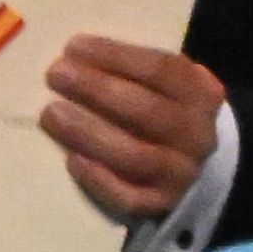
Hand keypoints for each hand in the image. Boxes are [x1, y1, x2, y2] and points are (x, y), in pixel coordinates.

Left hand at [39, 34, 224, 226]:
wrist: (192, 168)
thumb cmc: (164, 115)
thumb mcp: (168, 87)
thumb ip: (137, 72)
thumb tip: (78, 55)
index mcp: (202, 94)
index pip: (160, 70)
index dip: (116, 56)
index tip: (74, 46)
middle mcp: (197, 134)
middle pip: (145, 110)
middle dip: (96, 89)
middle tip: (55, 75)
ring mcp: (180, 173)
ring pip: (134, 155)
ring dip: (88, 132)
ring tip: (50, 113)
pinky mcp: (161, 205)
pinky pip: (128, 196)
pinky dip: (99, 179)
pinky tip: (71, 160)